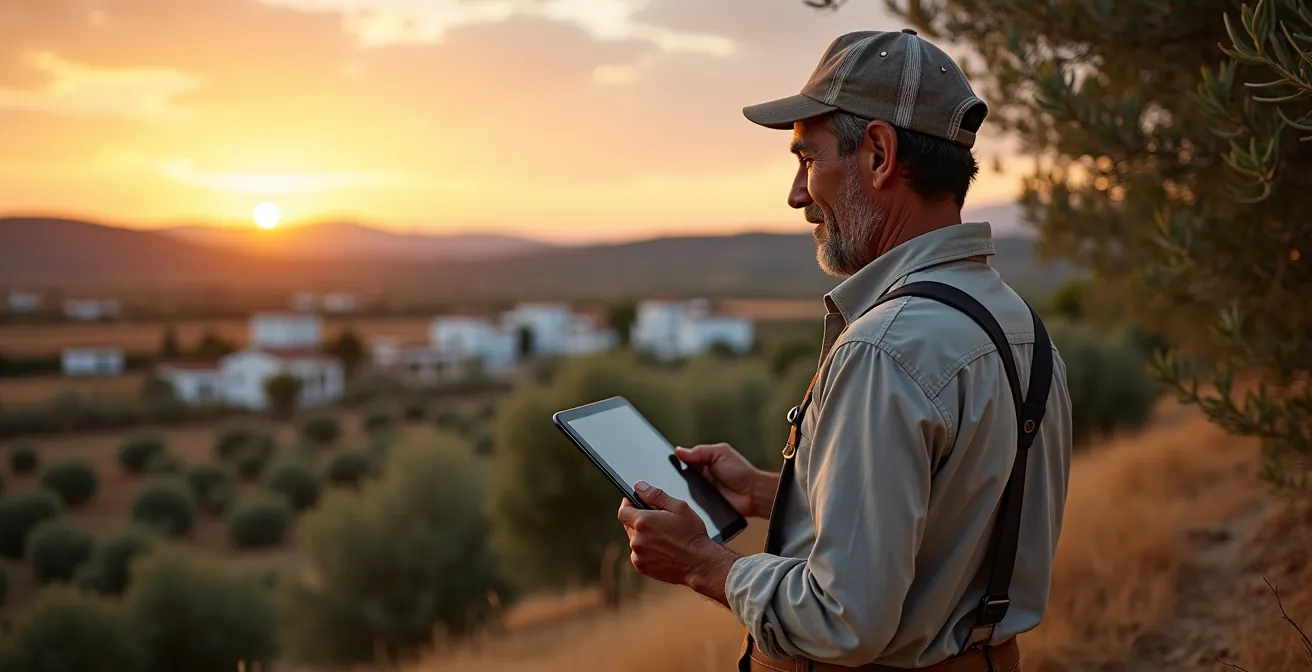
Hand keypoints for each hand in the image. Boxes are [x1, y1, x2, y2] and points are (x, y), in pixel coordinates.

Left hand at [618, 481, 737, 603]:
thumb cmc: (692, 535)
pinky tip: (662, 550)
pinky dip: (646, 551)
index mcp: (643, 522)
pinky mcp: (642, 567)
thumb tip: (639, 487)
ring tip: (663, 538)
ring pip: (634, 540)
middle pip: (629, 526)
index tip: (633, 503)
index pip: (623, 511)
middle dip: (639, 521)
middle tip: (658, 523)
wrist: (699, 563)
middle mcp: (637, 539)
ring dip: (643, 537)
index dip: (627, 505)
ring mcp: (638, 555)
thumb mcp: (679, 507)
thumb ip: (655, 495)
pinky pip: (638, 554)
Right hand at [675, 443, 776, 518]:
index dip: (677, 461)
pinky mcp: (703, 505)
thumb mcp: (720, 453)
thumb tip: (678, 450)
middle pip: (681, 476)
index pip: (684, 460)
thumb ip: (700, 451)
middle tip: (677, 474)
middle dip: (678, 475)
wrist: (752, 494)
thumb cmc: (741, 472)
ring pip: (684, 490)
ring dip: (683, 488)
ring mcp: (701, 491)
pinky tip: (691, 497)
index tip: (669, 460)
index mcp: (704, 462)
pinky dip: (690, 501)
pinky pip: (691, 503)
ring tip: (686, 486)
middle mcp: (701, 477)